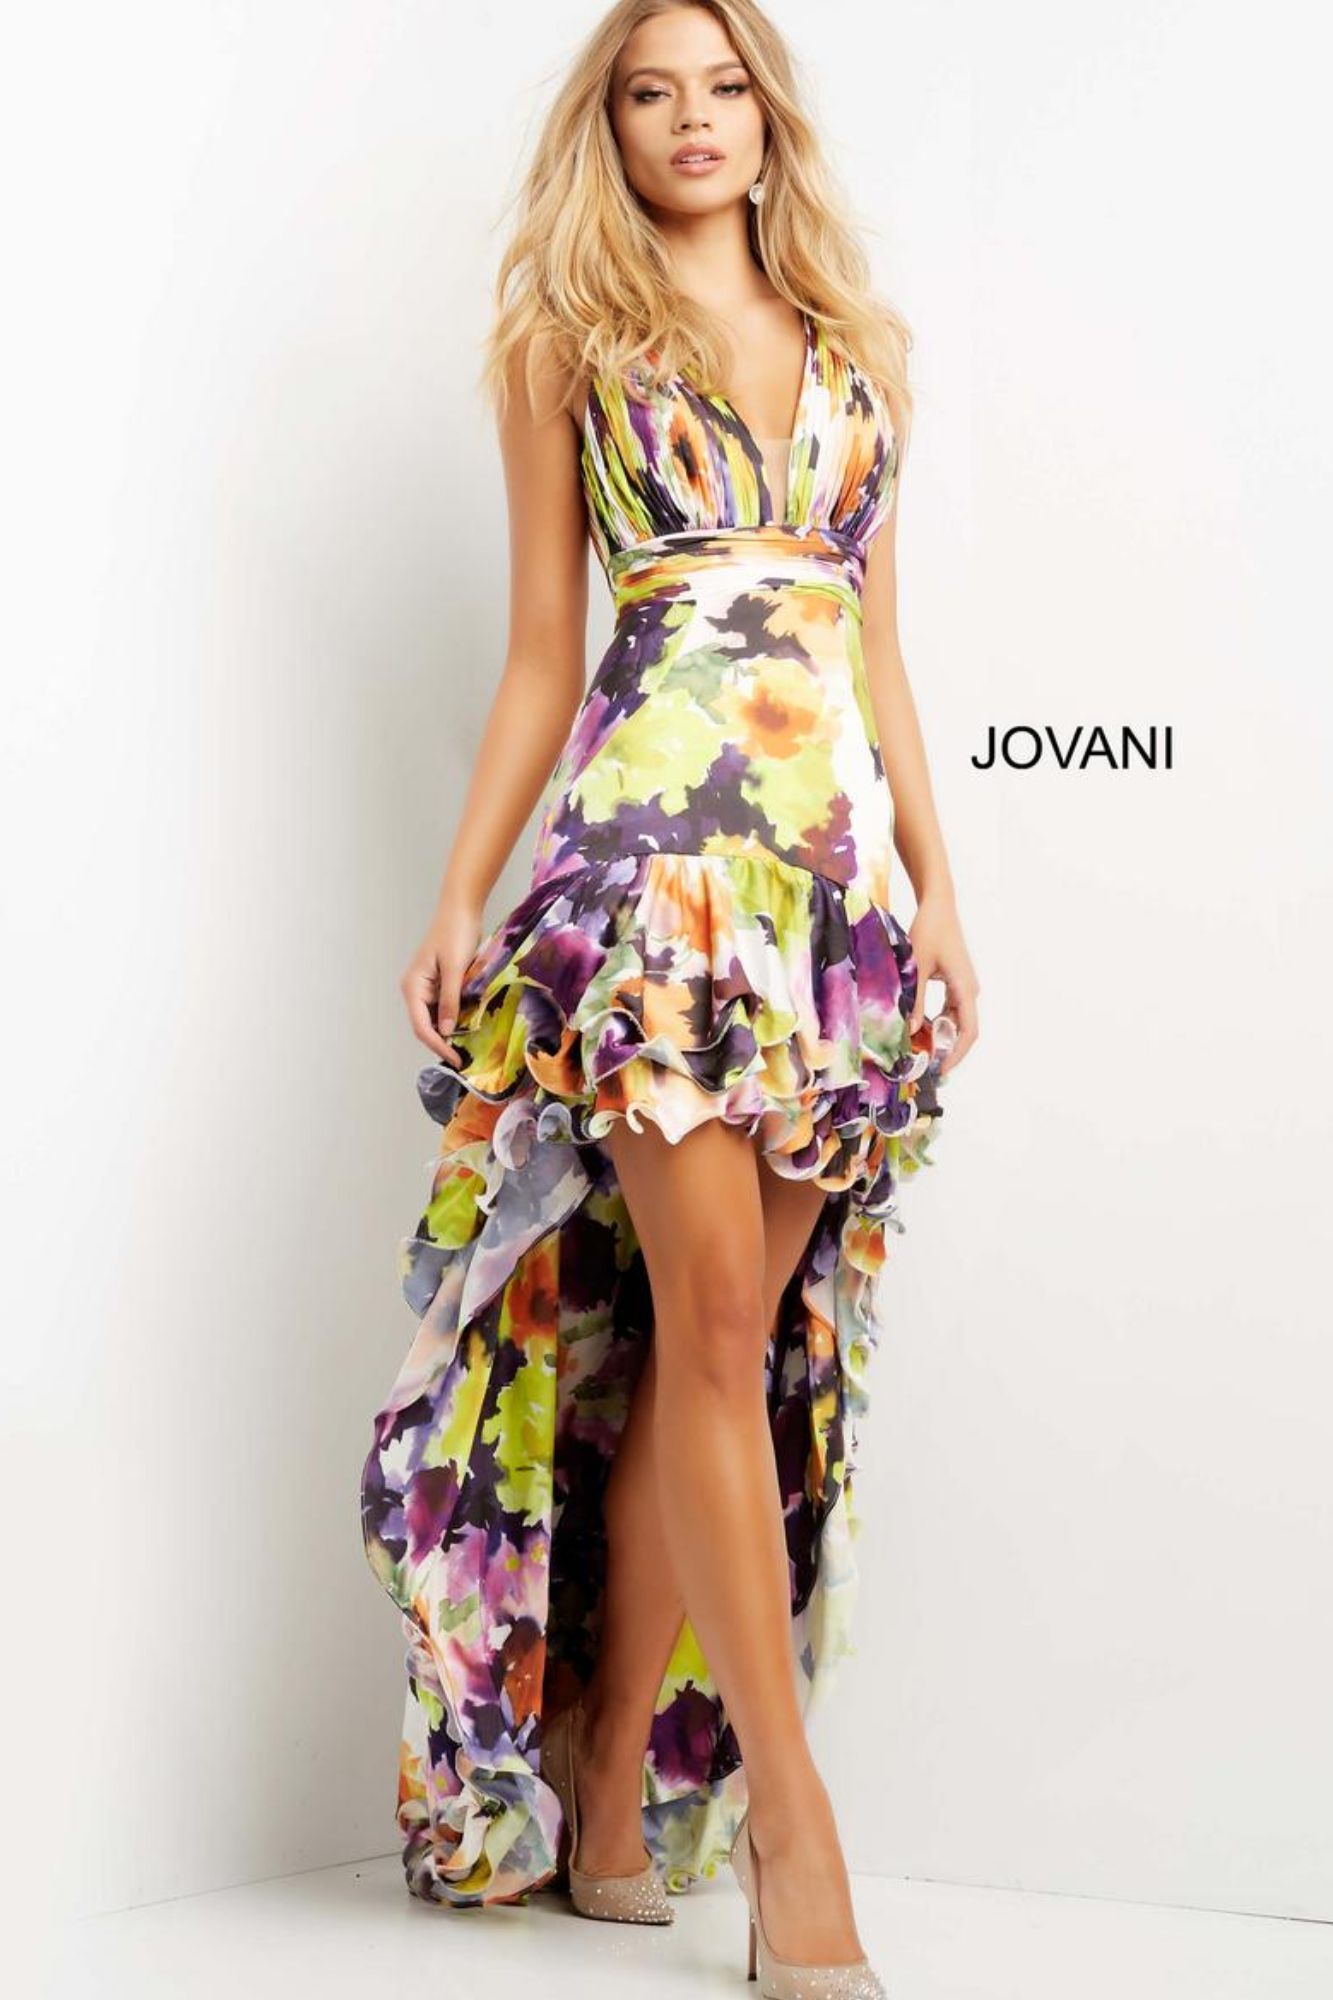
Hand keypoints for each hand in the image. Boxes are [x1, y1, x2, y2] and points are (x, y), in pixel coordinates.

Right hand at [401, 898, 483, 1066]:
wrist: (460, 909)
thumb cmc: (455, 934)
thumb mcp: (454, 969)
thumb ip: (450, 1000)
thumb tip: (447, 1031)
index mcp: (413, 987)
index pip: (422, 1027)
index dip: (438, 1046)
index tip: (456, 1060)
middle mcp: (415, 990)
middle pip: (426, 1026)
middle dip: (443, 1043)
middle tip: (464, 1059)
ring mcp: (426, 987)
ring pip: (436, 1018)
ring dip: (450, 1032)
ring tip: (469, 1048)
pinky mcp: (439, 983)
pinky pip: (444, 1007)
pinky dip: (455, 1018)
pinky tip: (470, 1027)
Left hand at [907, 888, 978, 1076]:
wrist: (939, 906)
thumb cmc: (928, 931)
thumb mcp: (917, 968)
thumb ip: (915, 1001)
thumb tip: (912, 1031)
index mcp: (965, 988)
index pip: (968, 1031)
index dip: (957, 1053)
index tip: (942, 1069)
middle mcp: (970, 991)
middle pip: (964, 1030)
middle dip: (947, 1048)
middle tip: (925, 1064)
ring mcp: (964, 987)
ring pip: (957, 1021)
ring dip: (941, 1035)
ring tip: (919, 1049)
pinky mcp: (957, 982)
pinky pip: (951, 1010)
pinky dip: (938, 1022)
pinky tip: (920, 1028)